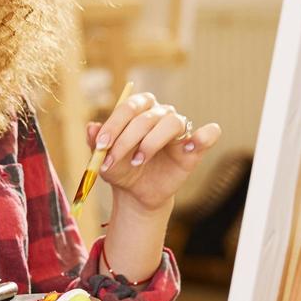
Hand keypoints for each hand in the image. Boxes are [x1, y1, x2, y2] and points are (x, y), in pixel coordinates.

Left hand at [87, 93, 221, 214]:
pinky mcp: (195, 147)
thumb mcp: (103, 159)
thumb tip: (90, 127)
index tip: (101, 145)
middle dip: (126, 139)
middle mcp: (161, 113)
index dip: (114, 125)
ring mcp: (179, 129)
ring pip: (171, 123)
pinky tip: (190, 148)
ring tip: (137, 161)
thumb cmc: (121, 169)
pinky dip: (204, 136)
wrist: (137, 192)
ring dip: (152, 142)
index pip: (129, 107)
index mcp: (139, 108)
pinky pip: (209, 134)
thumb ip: (95, 143)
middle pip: (147, 117)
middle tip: (112, 160)